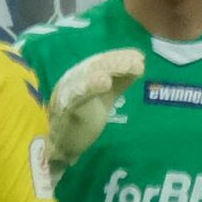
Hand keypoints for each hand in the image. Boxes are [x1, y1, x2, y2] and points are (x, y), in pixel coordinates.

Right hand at [46, 48, 144, 172]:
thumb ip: (120, 83)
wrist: (62, 144)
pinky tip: (105, 81)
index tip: (140, 56)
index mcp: (83, 74)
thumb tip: (140, 64)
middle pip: (96, 64)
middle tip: (138, 62)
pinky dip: (90, 86)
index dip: (120, 56)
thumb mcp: (106, 97)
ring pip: (88, 75)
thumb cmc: (84, 119)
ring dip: (108, 68)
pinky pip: (77, 94)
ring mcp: (67, 91)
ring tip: (127, 66)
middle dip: (118, 61)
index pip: (102, 60)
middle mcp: (74, 78)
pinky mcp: (65, 108)